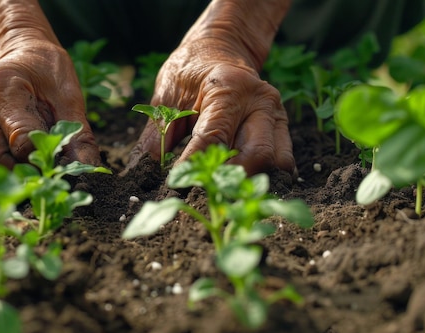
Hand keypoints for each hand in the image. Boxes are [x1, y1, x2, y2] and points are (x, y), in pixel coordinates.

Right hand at [0, 42, 99, 188]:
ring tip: (20, 175)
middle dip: (16, 177)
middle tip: (38, 175)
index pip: (20, 141)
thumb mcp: (68, 96)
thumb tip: (87, 169)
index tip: (57, 165)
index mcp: (1, 87)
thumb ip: (77, 134)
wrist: (18, 54)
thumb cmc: (46, 74)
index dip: (43, 161)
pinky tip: (5, 173)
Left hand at [127, 37, 294, 175]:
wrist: (220, 47)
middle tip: (204, 193)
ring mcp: (276, 113)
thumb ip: (157, 133)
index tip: (176, 186)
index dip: (194, 166)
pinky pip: (282, 159)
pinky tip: (240, 183)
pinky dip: (263, 176)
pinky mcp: (282, 126)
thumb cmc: (189, 70)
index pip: (213, 138)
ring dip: (251, 181)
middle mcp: (260, 100)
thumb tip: (142, 168)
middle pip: (256, 155)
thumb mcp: (166, 95)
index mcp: (229, 88)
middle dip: (230, 180)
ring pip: (276, 162)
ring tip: (223, 190)